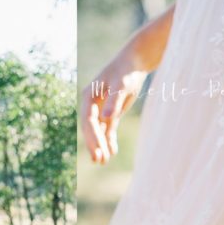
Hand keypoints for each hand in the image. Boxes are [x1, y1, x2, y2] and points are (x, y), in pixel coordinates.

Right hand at [81, 50, 148, 164]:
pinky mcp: (111, 112)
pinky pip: (108, 129)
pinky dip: (109, 140)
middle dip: (95, 145)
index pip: (88, 121)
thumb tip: (105, 118)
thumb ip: (113, 101)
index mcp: (89, 96)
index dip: (92, 136)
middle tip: (99, 161)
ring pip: (99, 131)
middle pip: (91, 128)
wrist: (135, 62)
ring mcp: (101, 109)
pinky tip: (112, 152)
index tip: (99, 150)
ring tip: (103, 162)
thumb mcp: (121, 85)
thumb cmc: (126, 70)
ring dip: (101, 146)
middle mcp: (92, 104)